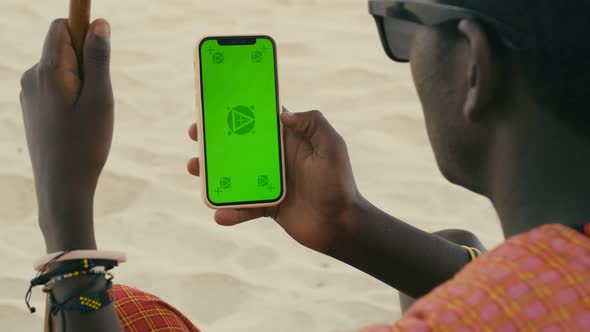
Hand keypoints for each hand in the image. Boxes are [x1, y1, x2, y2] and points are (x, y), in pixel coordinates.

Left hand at [20, 19, 112, 251]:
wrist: (61, 187)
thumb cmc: (85, 144)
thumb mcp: (100, 98)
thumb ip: (99, 58)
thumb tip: (99, 22)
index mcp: (47, 71)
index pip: (61, 27)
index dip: (84, 31)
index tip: (101, 51)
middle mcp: (31, 77)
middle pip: (61, 47)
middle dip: (85, 62)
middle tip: (98, 97)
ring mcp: (29, 94)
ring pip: (60, 69)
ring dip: (80, 81)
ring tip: (88, 116)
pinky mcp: (32, 108)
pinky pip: (54, 86)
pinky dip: (71, 95)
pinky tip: (77, 123)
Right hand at [187, 109, 363, 252]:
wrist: (341, 224)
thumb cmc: (338, 183)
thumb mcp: (332, 147)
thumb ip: (313, 124)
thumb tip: (282, 114)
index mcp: (290, 140)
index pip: (261, 120)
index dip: (239, 110)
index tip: (215, 105)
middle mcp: (277, 159)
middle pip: (240, 145)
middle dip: (215, 139)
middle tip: (195, 135)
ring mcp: (270, 183)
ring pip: (234, 175)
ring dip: (212, 172)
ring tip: (193, 169)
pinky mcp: (268, 207)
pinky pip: (244, 207)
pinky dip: (231, 211)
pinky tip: (219, 215)